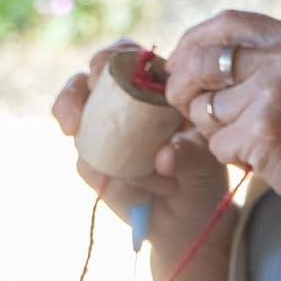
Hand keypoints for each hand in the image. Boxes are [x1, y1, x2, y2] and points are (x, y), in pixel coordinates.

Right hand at [52, 41, 234, 280]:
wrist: (188, 221)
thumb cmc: (202, 177)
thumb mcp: (206, 162)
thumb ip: (189, 154)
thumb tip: (163, 156)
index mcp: (150, 88)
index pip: (123, 59)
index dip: (108, 61)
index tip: (101, 73)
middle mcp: (118, 107)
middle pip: (82, 84)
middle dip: (74, 97)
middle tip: (76, 120)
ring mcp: (100, 137)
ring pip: (78, 127)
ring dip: (108, 153)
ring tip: (152, 181)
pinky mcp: (92, 168)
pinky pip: (88, 166)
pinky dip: (115, 182)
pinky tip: (143, 195)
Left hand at [166, 10, 280, 261]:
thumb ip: (256, 63)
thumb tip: (184, 62)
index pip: (226, 23)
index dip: (191, 43)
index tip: (175, 64)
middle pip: (201, 63)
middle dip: (180, 89)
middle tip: (186, 109)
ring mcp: (275, 93)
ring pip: (203, 109)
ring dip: (213, 131)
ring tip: (251, 139)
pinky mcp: (263, 130)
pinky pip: (216, 143)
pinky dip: (229, 156)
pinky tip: (261, 158)